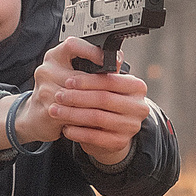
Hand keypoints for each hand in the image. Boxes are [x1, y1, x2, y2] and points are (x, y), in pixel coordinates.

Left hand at [24, 38, 151, 164]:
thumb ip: (99, 73)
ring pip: (97, 117)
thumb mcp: (106, 86)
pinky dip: (78, 131)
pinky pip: (95, 136)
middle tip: (58, 96)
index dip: (87, 80)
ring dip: (73, 114)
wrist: (113, 131)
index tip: (68, 80)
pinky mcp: (121, 142)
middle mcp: (139, 106)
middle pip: (103, 99)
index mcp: (137, 87)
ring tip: (56, 110)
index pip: (111, 80)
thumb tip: (82, 54)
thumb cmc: (105, 102)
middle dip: (77, 97)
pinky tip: (65, 128)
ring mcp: (132, 126)